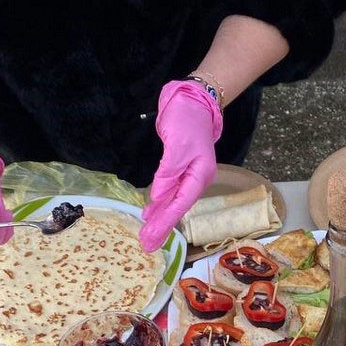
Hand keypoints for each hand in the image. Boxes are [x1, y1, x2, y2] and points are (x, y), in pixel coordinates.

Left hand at [140, 80, 223, 251]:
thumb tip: (157, 197)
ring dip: (159, 220)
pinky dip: (159, 205)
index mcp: (199, 175)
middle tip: (146, 245)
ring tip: (147, 238)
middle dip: (162, 227)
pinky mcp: (177, 168)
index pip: (181, 203)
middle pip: (177, 208)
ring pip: (172, 202)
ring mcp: (187, 174)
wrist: (193, 99)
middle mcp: (195, 179)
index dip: (166, 221)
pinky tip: (150, 215)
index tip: (151, 237)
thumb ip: (168, 172)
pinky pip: (168, 192)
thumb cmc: (188, 119)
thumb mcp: (177, 144)